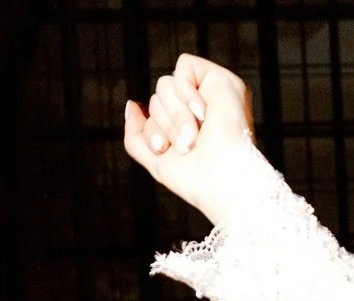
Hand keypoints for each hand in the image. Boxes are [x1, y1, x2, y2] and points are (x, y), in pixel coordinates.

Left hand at [121, 55, 256, 229]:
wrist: (222, 181)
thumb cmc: (195, 179)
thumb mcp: (156, 161)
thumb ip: (136, 137)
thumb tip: (131, 105)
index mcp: (187, 127)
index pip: (153, 113)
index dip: (153, 131)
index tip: (165, 151)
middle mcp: (199, 109)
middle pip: (157, 96)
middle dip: (165, 124)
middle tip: (187, 145)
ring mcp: (211, 94)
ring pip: (166, 83)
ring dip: (176, 115)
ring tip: (196, 135)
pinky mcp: (221, 80)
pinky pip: (183, 66)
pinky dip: (185, 90)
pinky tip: (202, 112)